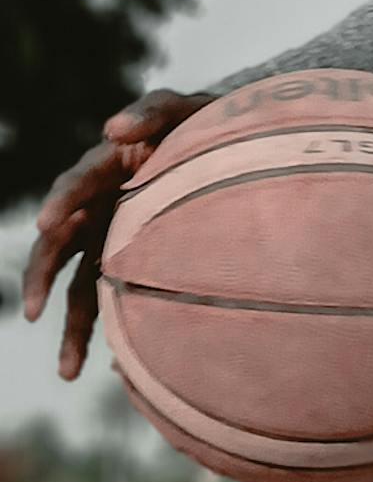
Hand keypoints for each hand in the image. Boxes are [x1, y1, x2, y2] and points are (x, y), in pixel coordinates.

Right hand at [22, 91, 209, 380]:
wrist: (229, 147)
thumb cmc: (198, 124)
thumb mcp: (179, 109)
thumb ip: (150, 112)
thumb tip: (111, 129)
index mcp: (102, 171)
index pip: (72, 187)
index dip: (60, 201)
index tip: (48, 222)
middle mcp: (97, 210)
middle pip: (58, 249)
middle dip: (41, 280)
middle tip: (34, 311)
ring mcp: (111, 240)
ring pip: (81, 289)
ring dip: (71, 329)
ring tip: (68, 372)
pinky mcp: (131, 264)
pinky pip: (114, 301)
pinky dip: (112, 332)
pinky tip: (116, 371)